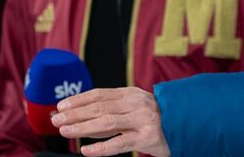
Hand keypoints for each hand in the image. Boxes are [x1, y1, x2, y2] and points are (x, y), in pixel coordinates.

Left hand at [51, 87, 169, 156]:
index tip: (62, 105)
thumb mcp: (135, 108)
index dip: (79, 99)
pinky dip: (101, 148)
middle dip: (76, 113)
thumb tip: (77, 115)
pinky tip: (86, 150)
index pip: (100, 94)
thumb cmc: (155, 119)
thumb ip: (111, 111)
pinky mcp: (148, 137)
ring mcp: (143, 120)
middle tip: (57, 119)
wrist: (185, 126)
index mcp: (132, 93)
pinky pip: (120, 143)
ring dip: (83, 127)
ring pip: (107, 122)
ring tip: (66, 131)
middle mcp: (137, 104)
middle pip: (100, 107)